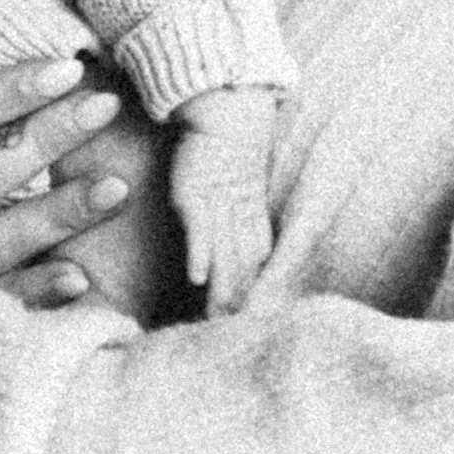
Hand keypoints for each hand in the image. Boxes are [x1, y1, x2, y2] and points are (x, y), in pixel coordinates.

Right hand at [167, 86, 279, 313]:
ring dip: (221, 290)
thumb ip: (238, 229)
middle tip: (234, 341)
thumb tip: (226, 262)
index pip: (256, 270)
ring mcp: (219, 209)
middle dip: (237, 306)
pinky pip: (199, 228)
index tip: (252, 331)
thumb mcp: (237, 197)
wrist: (225, 112)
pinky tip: (197, 278)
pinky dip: (200, 252)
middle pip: (240, 271)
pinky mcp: (197, 196)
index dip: (254, 299)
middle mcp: (239, 222)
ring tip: (217, 321)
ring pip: (223, 256)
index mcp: (253, 224)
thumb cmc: (228, 154)